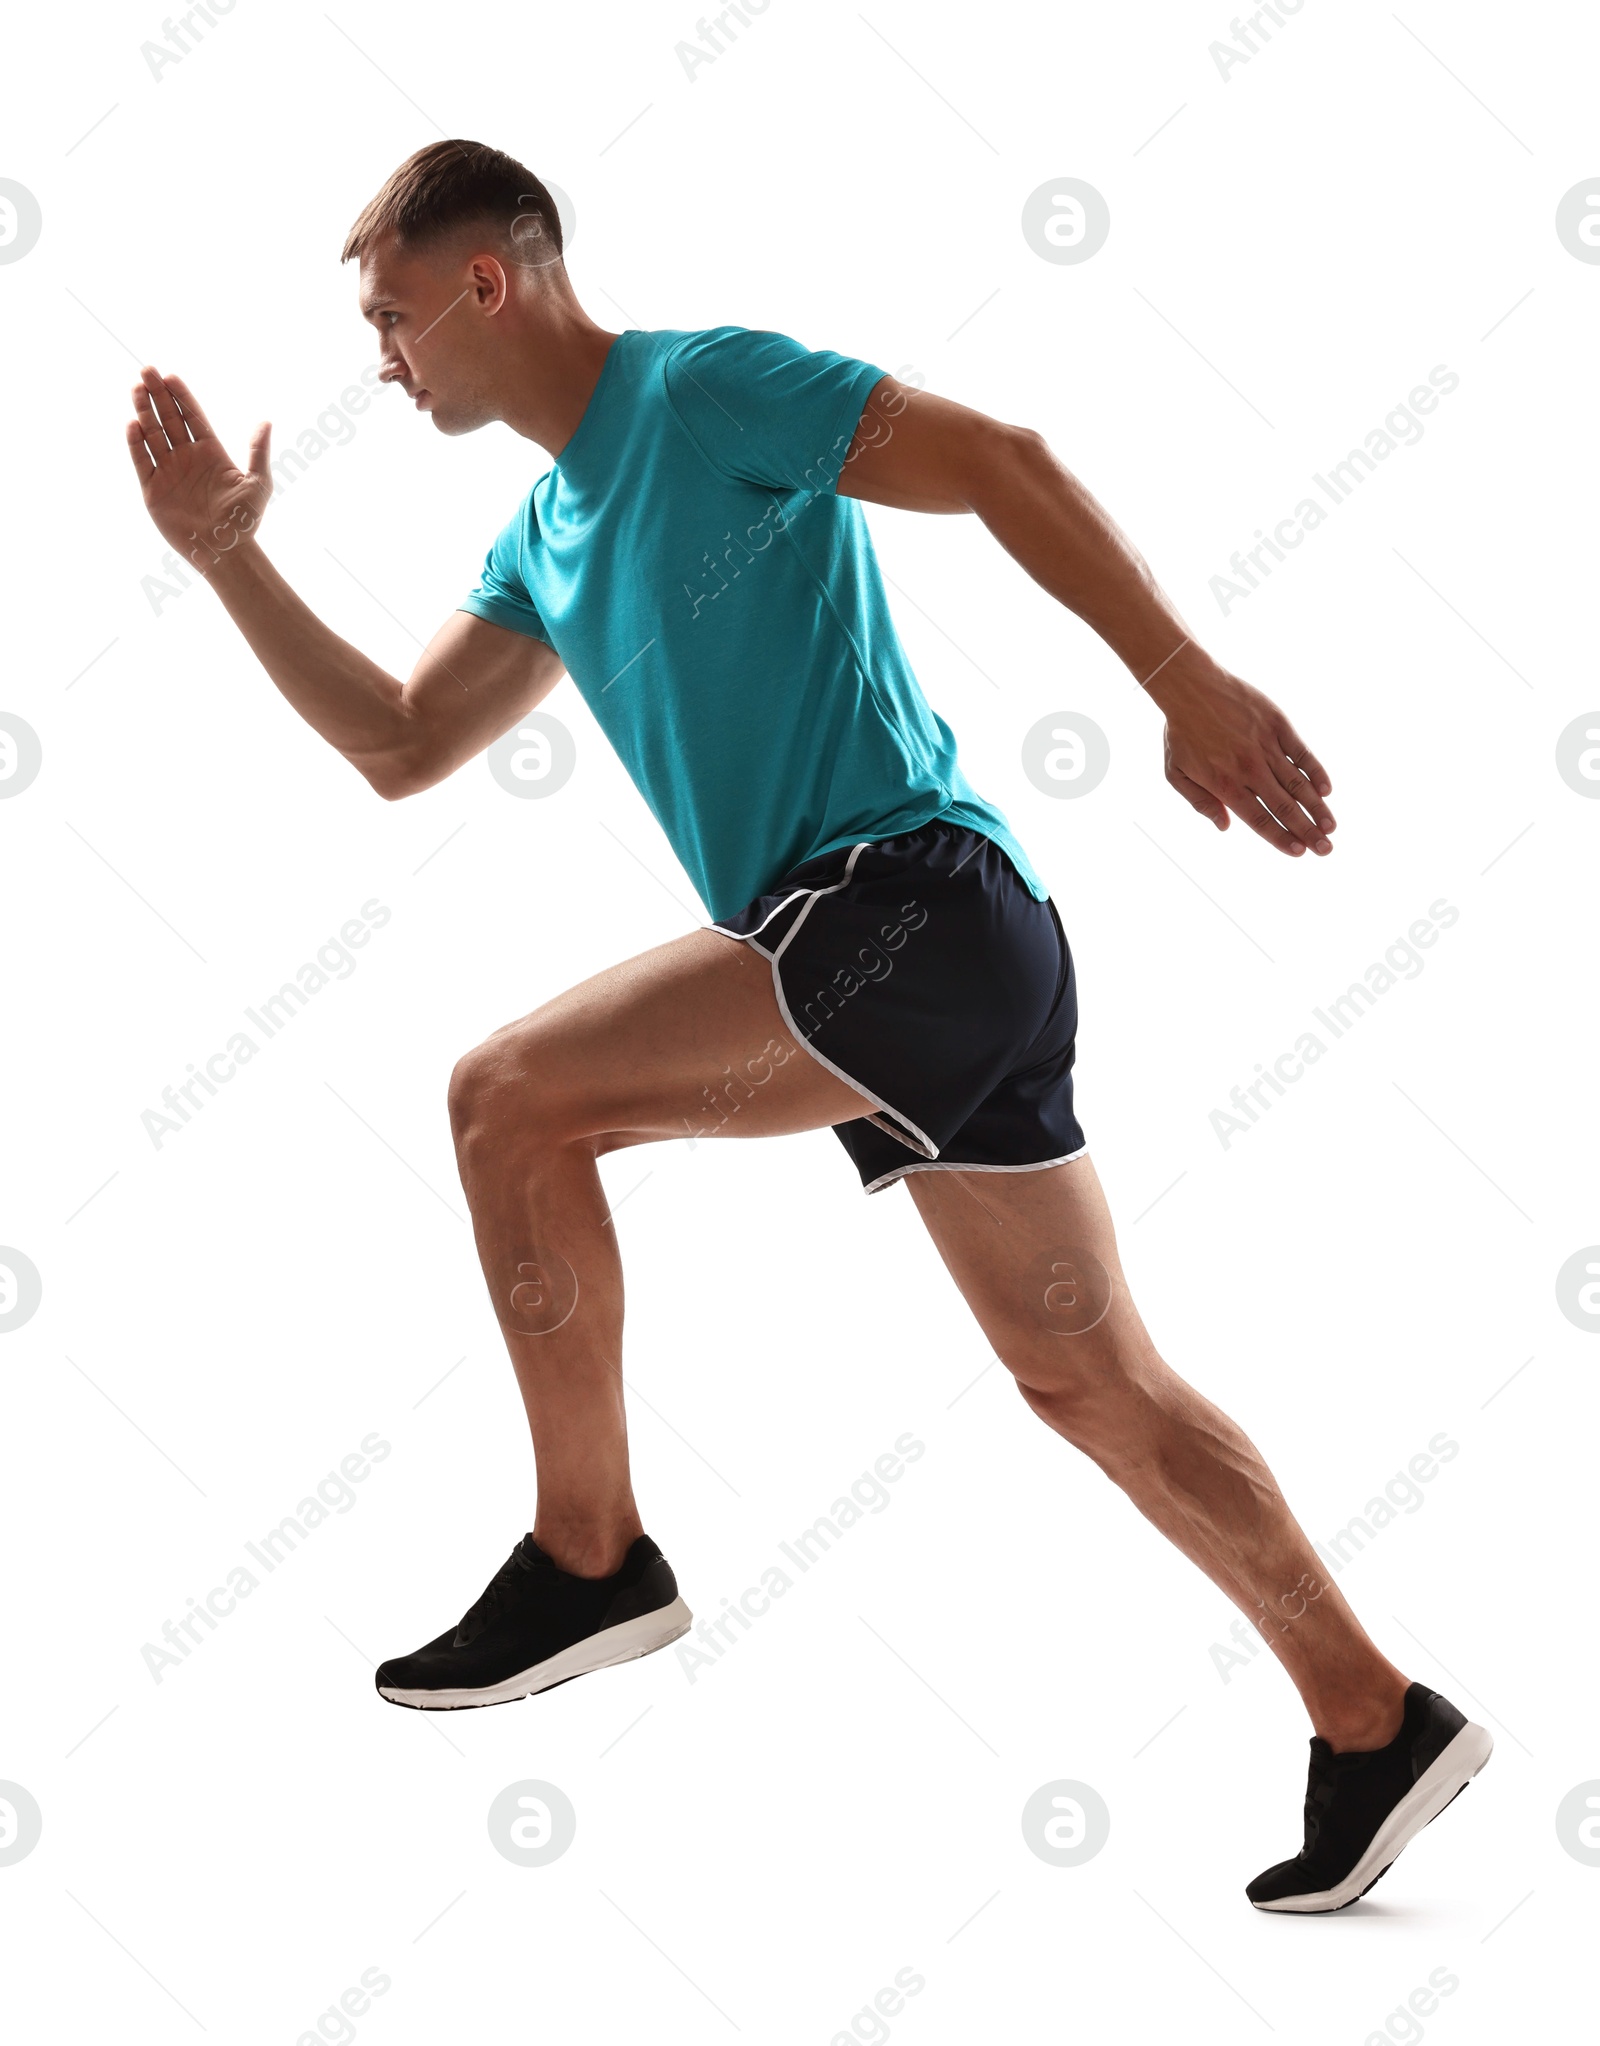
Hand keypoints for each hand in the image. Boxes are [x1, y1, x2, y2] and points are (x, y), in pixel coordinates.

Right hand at [126, 366, 271, 571]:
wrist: (226, 551)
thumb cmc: (245, 521)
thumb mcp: (258, 483)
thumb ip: (258, 451)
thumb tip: (266, 421)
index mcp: (211, 453)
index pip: (193, 417)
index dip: (181, 396)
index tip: (171, 376)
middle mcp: (187, 458)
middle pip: (169, 419)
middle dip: (158, 395)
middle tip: (147, 370)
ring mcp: (169, 472)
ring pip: (153, 435)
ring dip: (145, 412)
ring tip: (137, 388)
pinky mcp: (153, 490)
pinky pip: (142, 461)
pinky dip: (136, 443)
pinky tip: (133, 424)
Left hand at [1154, 664, 1334, 857]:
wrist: (1191, 687)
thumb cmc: (1181, 732)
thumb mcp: (1176, 773)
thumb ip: (1200, 803)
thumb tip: (1225, 827)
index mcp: (1225, 784)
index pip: (1259, 820)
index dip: (1280, 839)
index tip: (1299, 853)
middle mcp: (1249, 769)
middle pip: (1284, 807)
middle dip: (1307, 832)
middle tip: (1326, 850)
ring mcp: (1266, 746)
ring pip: (1298, 784)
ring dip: (1317, 808)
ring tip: (1332, 827)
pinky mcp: (1278, 725)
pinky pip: (1302, 753)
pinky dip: (1316, 772)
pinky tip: (1327, 790)